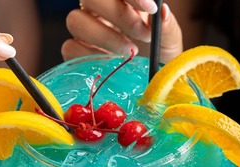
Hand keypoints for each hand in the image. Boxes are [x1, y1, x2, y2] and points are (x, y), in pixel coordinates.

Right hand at [62, 0, 182, 63]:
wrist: (151, 85)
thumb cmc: (158, 58)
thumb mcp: (168, 42)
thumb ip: (167, 27)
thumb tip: (163, 11)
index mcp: (121, 1)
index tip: (151, 9)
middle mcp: (98, 12)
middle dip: (119, 14)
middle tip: (144, 34)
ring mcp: (84, 32)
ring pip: (76, 20)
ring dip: (105, 36)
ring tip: (130, 52)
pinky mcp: (74, 54)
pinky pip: (70, 47)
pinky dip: (90, 56)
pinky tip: (111, 64)